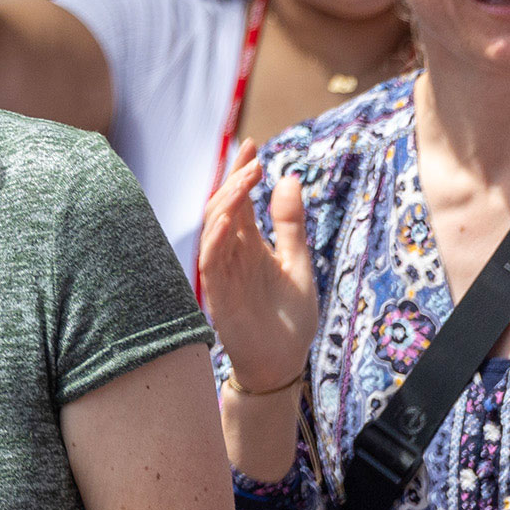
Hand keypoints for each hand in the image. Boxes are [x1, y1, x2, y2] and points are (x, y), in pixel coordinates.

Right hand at [197, 143, 316, 393]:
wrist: (284, 363)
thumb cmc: (291, 317)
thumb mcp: (298, 263)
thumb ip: (291, 225)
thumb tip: (290, 178)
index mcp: (249, 245)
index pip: (239, 200)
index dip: (242, 172)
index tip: (251, 145)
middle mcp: (232, 254)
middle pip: (224, 207)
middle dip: (235, 181)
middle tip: (252, 160)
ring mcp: (223, 272)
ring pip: (213, 228)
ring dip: (226, 202)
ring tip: (245, 181)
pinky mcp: (218, 294)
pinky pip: (210, 260)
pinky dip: (215, 238)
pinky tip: (227, 219)